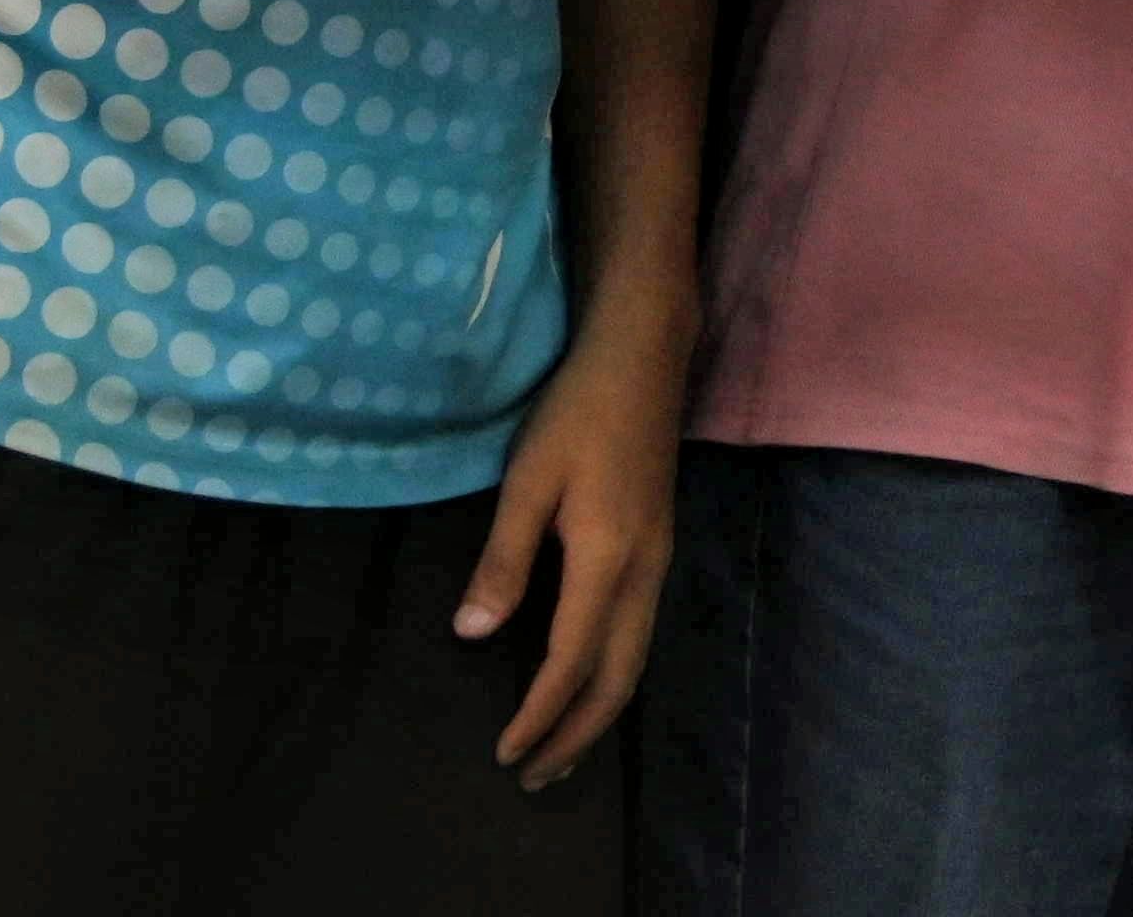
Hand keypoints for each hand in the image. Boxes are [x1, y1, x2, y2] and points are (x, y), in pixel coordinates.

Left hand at [458, 300, 685, 788]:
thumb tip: (473, 633)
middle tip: (534, 777)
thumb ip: (504, 559)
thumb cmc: (578, 410)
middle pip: (617, 677)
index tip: (505, 755)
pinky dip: (613, 676)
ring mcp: (658, 558)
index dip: (539, 714)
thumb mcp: (528, 479)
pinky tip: (589, 679)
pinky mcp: (658, 545)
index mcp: (607, 560)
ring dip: (598, 711)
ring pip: (635, 659)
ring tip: (561, 748)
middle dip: (576, 734)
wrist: (645, 354)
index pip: (570, 661)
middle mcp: (644, 571)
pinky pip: (639, 633)